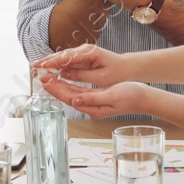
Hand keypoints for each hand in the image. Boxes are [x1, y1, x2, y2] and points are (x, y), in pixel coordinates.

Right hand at [32, 44, 132, 88]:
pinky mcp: (81, 58)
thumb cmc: (117, 72)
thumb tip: (64, 74)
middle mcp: (84, 50)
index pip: (67, 56)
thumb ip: (82, 76)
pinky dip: (56, 65)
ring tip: (36, 68)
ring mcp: (82, 54)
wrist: (127, 67)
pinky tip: (47, 70)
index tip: (42, 66)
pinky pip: (66, 62)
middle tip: (33, 67)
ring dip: (49, 63)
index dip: (53, 61)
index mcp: (89, 52)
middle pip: (61, 55)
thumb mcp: (101, 78)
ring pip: (62, 58)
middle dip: (47, 61)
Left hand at [37, 74, 154, 118]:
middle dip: (53, 86)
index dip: (56, 89)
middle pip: (66, 95)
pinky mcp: (95, 96)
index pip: (69, 97)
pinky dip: (68, 83)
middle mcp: (90, 106)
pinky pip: (77, 89)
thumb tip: (74, 100)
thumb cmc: (131, 96)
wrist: (143, 97)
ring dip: (58, 84)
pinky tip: (61, 78)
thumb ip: (92, 98)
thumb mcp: (112, 96)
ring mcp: (92, 101)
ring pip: (70, 92)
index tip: (46, 81)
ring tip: (47, 76)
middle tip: (40, 75)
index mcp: (93, 108)